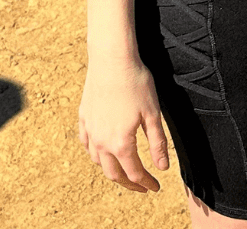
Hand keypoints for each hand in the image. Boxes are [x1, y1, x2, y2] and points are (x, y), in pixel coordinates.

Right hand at [77, 54, 169, 192]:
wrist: (111, 59)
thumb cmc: (136, 83)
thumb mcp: (153, 113)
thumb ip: (157, 143)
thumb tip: (163, 168)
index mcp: (121, 143)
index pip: (134, 173)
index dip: (146, 183)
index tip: (155, 187)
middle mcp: (101, 142)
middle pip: (113, 173)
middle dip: (129, 184)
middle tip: (141, 187)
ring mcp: (90, 130)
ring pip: (98, 161)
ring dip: (111, 170)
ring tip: (124, 169)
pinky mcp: (83, 118)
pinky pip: (86, 144)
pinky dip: (95, 153)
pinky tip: (101, 151)